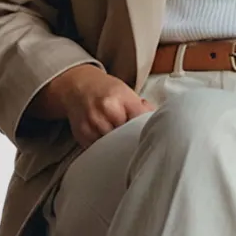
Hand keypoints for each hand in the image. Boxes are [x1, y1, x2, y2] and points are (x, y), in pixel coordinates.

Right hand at [35, 65, 156, 147]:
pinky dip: (105, 150)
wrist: (79, 86)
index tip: (151, 136)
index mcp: (120, 97)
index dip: (146, 129)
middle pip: (127, 135)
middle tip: (138, 143)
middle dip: (132, 139)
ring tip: (122, 144)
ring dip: (119, 147)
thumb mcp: (126, 91)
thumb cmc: (107, 90)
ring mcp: (93, 124)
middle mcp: (106, 110)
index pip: (140, 120)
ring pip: (113, 146)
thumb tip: (156, 121)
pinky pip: (99, 150)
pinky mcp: (83, 135)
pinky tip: (108, 145)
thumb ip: (141, 107)